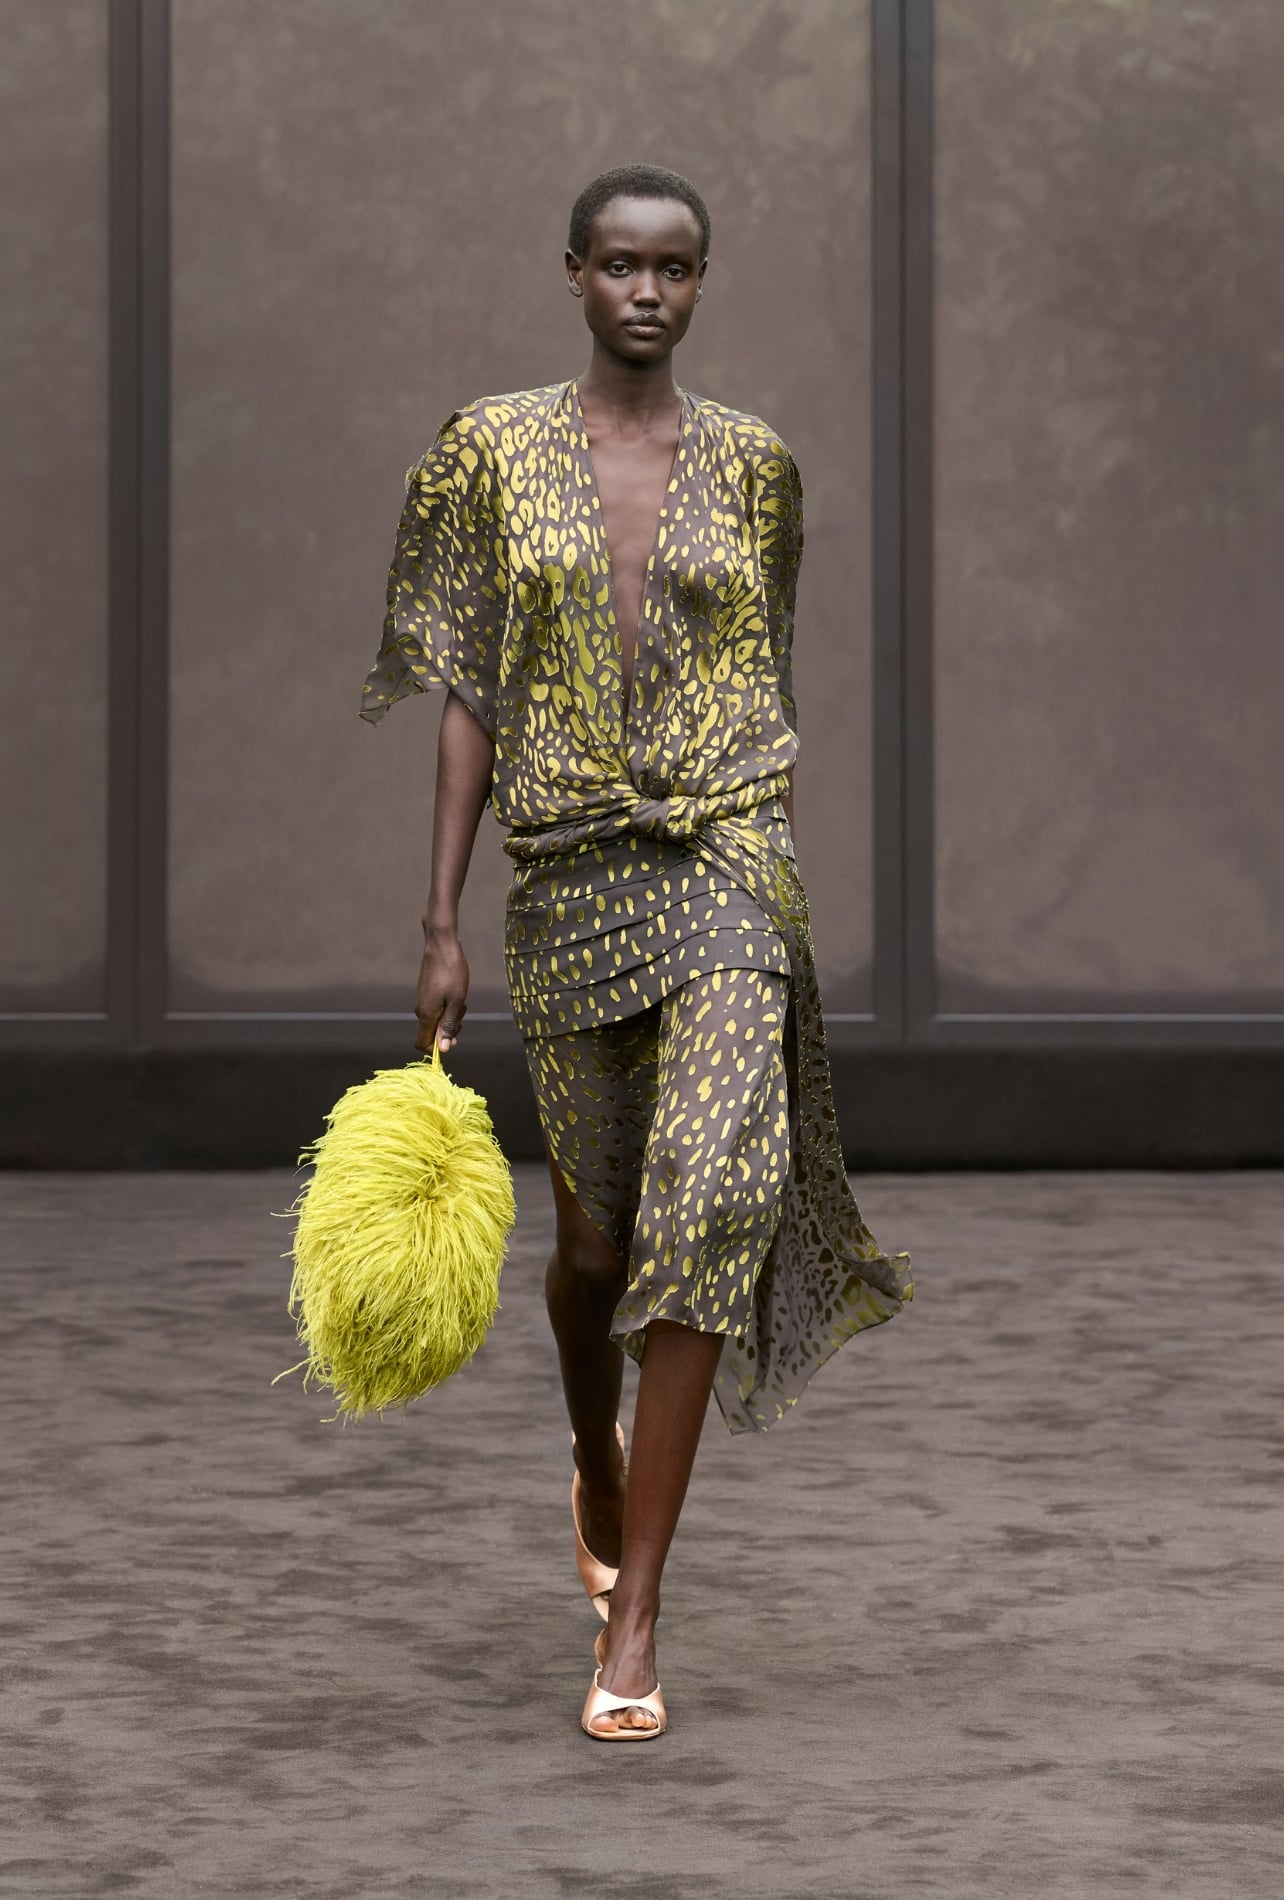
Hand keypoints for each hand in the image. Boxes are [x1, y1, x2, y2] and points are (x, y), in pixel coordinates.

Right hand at [415, 924, 469, 1054]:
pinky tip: (456, 992)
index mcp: (426, 1015)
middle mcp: (420, 1010)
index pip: (422, 1044)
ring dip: (451, 1015)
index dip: (437, 1047)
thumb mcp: (456, 1001)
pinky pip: (437, 1008)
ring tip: (461, 999)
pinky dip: (448, 1005)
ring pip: (437, 1019)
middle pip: (433, 1032)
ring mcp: (422, 1000)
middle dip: (449, 1028)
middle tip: (462, 1011)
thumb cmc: (452, 972)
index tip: (453, 1038)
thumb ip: (448, 1025)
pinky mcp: (426, 992)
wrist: (442, 946)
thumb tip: (443, 1049)